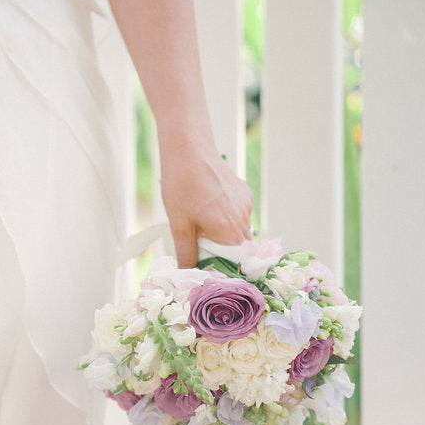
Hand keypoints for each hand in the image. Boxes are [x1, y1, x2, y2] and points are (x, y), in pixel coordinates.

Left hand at [159, 142, 253, 266]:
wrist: (189, 149)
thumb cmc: (181, 185)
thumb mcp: (179, 225)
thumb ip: (186, 253)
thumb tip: (187, 274)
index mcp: (229, 230)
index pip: (238, 263)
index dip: (225, 270)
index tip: (210, 270)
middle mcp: (244, 218)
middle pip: (239, 248)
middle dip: (222, 253)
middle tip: (200, 249)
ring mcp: (246, 204)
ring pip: (238, 231)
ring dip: (223, 235)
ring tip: (201, 224)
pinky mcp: (245, 193)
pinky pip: (239, 215)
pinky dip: (226, 218)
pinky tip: (208, 208)